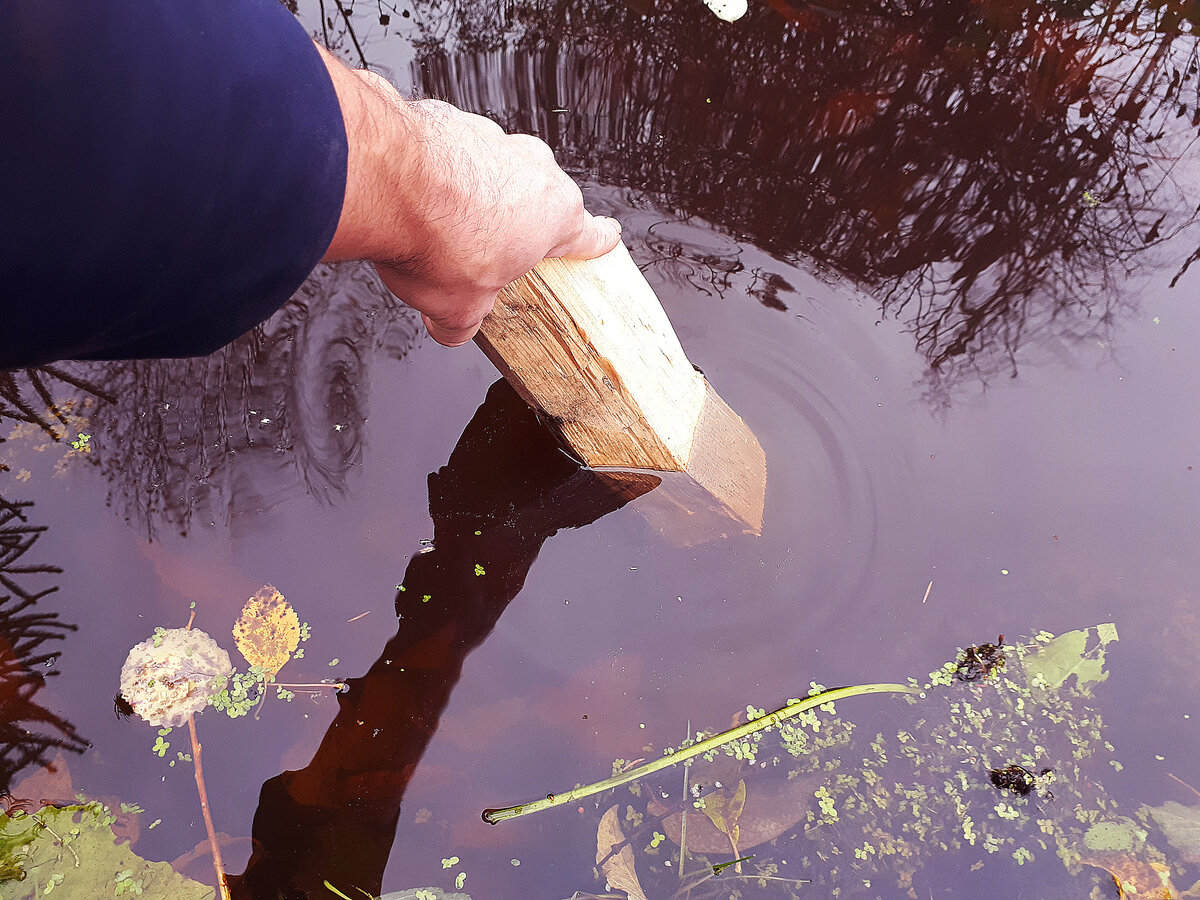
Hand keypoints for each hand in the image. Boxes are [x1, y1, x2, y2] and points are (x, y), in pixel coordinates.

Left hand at [318, 50, 621, 345]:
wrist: (384, 178)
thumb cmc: (436, 239)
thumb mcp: (457, 307)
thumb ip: (464, 320)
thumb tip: (454, 330)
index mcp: (555, 216)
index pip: (589, 234)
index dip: (597, 242)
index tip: (606, 237)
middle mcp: (534, 169)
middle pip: (536, 201)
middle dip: (515, 224)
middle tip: (485, 253)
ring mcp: (494, 138)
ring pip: (493, 172)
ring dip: (475, 195)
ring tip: (439, 225)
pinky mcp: (452, 118)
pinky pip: (452, 151)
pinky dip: (439, 171)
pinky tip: (413, 194)